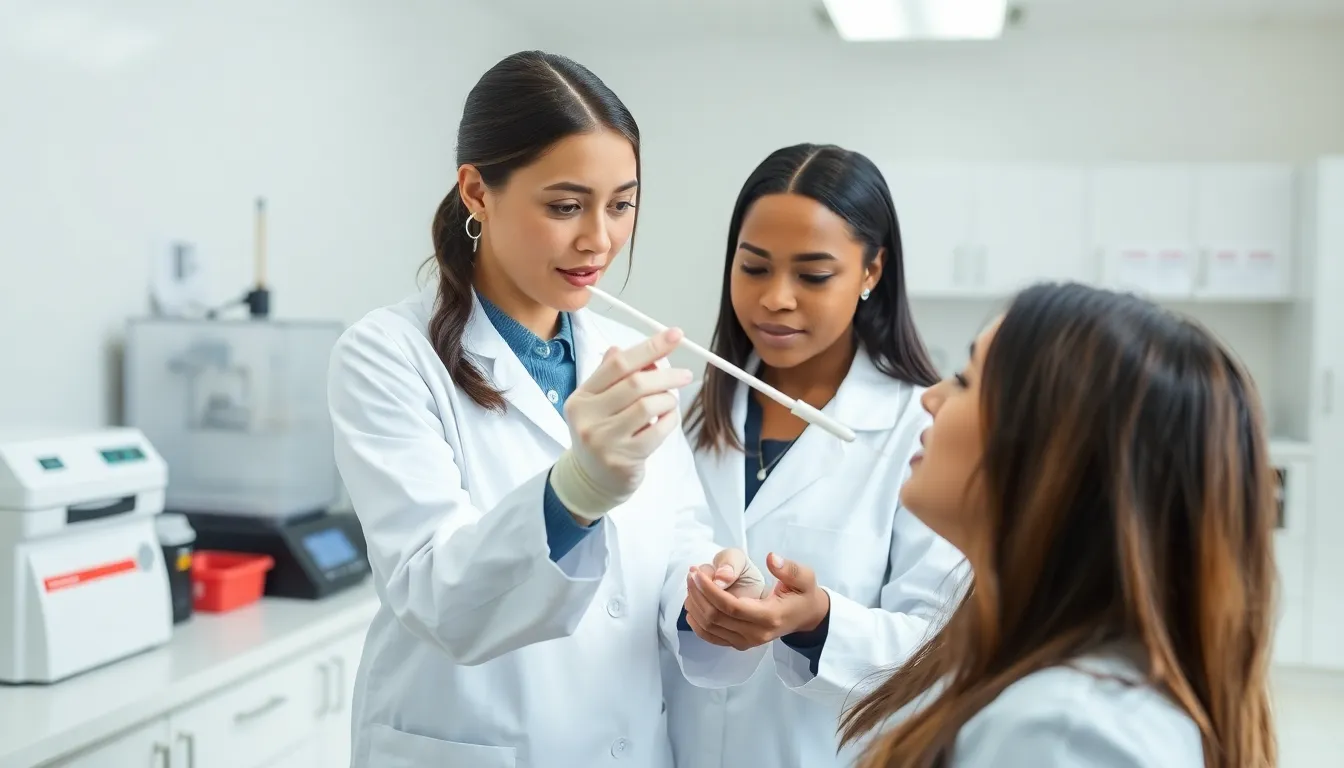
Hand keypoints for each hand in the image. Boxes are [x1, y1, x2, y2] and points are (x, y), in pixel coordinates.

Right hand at [549, 328, 691, 521]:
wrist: (592, 480)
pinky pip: (657, 431)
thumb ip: (613, 376)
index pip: (617, 363)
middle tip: (684, 375)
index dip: (649, 347)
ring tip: (670, 401)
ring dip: (668, 399)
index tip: (675, 335)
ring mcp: (603, 440)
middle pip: (636, 383)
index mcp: (581, 397)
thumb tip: (632, 349)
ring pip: (648, 406)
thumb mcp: (599, 403)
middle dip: (666, 374)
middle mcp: (587, 417)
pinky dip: (669, 420)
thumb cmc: (602, 434)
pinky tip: (667, 418)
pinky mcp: (622, 459)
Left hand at [683, 553, 829, 650]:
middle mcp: (756, 634)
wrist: (804, 617)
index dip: (710, 590)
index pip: (731, 607)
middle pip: (716, 618)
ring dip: (695, 605)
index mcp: (770, 617)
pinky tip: (693, 603)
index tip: (698, 573)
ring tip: (691, 583)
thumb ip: (789, 569)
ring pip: (709, 628)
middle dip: (699, 594)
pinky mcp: (738, 644)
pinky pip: (710, 637)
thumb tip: (771, 559)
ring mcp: (746, 642)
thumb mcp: (804, 577)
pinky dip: (696, 621)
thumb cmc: (802, 594)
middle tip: (692, 573)